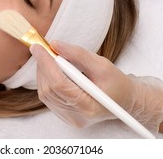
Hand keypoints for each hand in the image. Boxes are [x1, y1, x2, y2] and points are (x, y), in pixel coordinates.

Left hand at [31, 40, 162, 133]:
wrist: (125, 101)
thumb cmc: (117, 83)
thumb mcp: (102, 65)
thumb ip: (78, 54)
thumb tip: (54, 44)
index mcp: (89, 106)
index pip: (59, 84)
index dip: (46, 64)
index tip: (37, 47)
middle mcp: (76, 116)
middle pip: (49, 89)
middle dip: (43, 66)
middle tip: (42, 48)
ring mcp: (69, 119)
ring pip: (45, 94)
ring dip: (43, 73)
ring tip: (49, 58)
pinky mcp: (64, 116)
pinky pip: (48, 98)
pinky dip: (46, 81)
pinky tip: (53, 71)